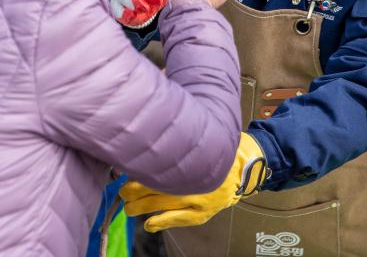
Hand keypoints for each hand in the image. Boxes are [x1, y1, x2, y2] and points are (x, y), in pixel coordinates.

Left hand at [121, 132, 266, 231]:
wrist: (244, 169)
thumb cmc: (216, 153)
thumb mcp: (198, 141)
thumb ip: (175, 145)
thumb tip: (148, 147)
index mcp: (189, 161)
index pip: (156, 167)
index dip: (138, 171)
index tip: (126, 171)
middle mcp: (191, 180)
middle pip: (154, 186)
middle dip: (133, 191)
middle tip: (123, 191)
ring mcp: (197, 199)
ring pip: (161, 204)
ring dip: (141, 207)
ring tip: (128, 208)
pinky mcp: (202, 214)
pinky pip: (178, 220)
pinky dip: (160, 222)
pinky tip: (149, 224)